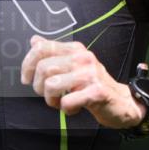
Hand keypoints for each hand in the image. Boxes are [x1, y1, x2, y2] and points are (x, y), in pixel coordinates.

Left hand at [20, 35, 145, 129]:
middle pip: (44, 68)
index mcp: (75, 49)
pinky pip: (67, 102)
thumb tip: (34, 40)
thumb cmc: (93, 84)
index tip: (26, 78)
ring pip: (52, 85)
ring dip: (51, 100)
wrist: (122, 102)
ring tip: (59, 102)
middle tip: (48, 95)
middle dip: (39, 87)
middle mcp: (82, 58)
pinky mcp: (96, 91)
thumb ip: (54, 52)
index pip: (41, 48)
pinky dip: (66, 109)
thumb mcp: (74, 64)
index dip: (27, 64)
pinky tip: (73, 108)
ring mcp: (90, 74)